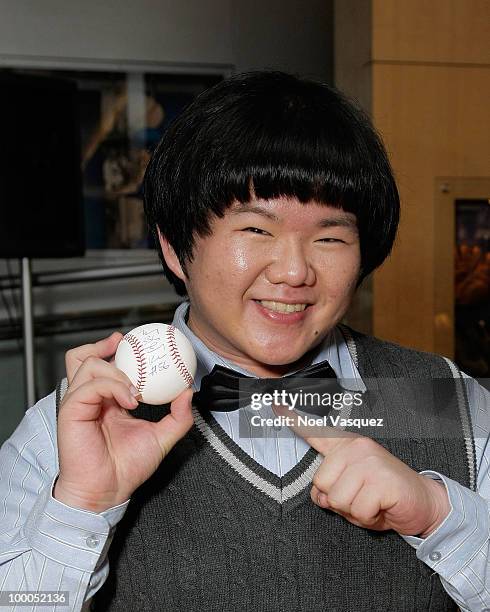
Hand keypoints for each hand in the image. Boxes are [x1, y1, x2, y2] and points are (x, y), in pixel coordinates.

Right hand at [54, 332, 193, 512]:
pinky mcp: (71, 411)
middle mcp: (89, 398)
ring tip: (134, 387)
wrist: (107, 491)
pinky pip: (90, 385)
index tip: (133, 343)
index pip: (102, 365)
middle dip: (103, 345)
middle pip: (83, 357)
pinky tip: (130, 400)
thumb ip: (177, 416)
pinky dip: (113, 386)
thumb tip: (187, 392)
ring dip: (116, 370)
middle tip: (123, 344)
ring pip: (88, 364)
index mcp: (105, 401)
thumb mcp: (161, 437)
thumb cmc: (127, 468)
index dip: (113, 349)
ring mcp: (78, 403)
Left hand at [274, 406, 449, 536]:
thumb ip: (329, 490)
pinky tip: (381, 508)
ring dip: (354, 511)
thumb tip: (320, 496)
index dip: (293, 419)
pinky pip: (357, 509)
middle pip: (321, 483)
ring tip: (372, 503)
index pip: (316, 431)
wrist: (423, 503)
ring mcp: (369, 461)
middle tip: (361, 499)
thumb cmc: (383, 497)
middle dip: (338, 501)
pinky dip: (368, 518)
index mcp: (346, 447)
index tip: (275, 404)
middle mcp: (356, 448)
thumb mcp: (350, 493)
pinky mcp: (381, 479)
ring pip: (337, 499)